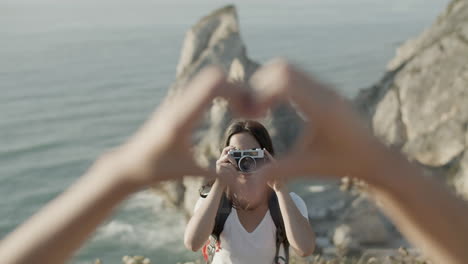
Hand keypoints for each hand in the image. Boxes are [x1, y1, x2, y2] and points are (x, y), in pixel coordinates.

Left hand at [102, 67, 253, 188]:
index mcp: (182, 117)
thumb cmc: (156, 170)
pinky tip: (225, 108)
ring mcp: (176, 101)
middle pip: (213, 76)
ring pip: (207, 79)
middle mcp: (179, 103)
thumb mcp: (188, 172)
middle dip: (236, 87)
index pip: (213, 85)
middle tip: (248, 109)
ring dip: (227, 88)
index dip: (236, 91)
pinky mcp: (175, 104)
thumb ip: (217, 175)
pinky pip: (200, 87)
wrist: (128, 164)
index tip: (246, 112)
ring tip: (240, 109)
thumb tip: (244, 185)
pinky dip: (218, 92)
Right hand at [250, 59, 388, 183]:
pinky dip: (278, 84)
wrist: (373, 157)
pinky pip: (296, 75)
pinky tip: (275, 106)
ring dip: (268, 83)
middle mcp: (324, 92)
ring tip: (261, 109)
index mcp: (321, 109)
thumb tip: (246, 193)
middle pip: (283, 68)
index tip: (254, 115)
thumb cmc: (340, 164)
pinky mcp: (325, 89)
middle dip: (260, 85)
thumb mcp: (305, 168)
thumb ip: (274, 173)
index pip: (285, 81)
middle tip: (252, 110)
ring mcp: (325, 88)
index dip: (261, 93)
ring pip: (288, 68)